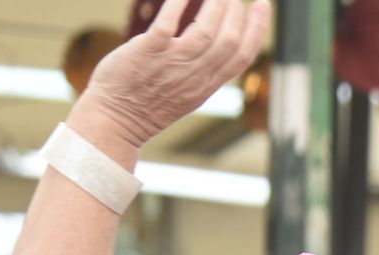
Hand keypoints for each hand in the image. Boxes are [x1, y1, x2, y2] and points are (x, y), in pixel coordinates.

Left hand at [75, 0, 270, 152]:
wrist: (117, 119)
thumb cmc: (147, 103)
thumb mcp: (186, 92)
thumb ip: (202, 68)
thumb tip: (211, 38)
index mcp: (208, 85)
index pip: (243, 56)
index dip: (256, 29)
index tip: (262, 6)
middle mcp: (196, 75)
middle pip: (229, 40)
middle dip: (237, 11)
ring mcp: (174, 63)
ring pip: (206, 30)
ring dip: (216, 4)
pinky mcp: (149, 50)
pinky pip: (169, 22)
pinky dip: (179, 2)